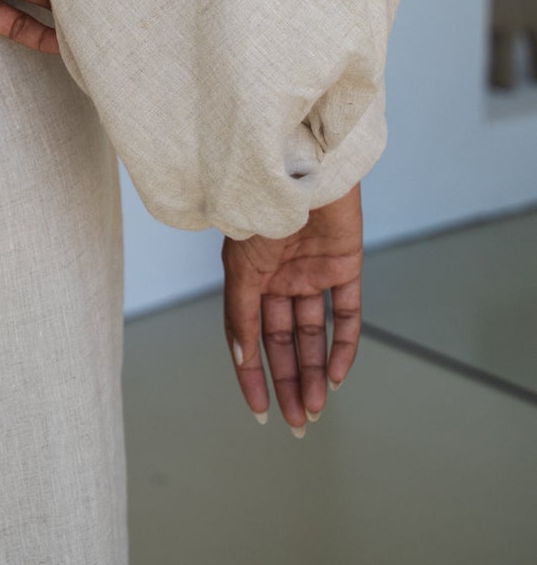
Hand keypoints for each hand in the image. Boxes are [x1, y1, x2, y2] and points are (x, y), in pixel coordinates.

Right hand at [222, 181, 363, 432]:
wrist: (303, 162)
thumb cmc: (260, 203)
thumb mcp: (241, 262)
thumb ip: (240, 309)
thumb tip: (240, 356)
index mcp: (248, 273)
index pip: (250, 335)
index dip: (253, 374)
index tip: (260, 413)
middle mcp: (280, 275)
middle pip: (284, 341)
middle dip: (288, 382)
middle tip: (298, 422)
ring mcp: (313, 270)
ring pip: (313, 333)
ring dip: (313, 371)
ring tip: (316, 408)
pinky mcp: (345, 263)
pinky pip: (346, 312)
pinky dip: (343, 344)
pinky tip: (337, 374)